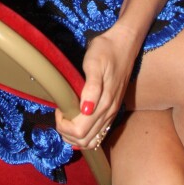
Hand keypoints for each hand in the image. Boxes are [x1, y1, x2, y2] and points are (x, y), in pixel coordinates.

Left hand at [56, 25, 135, 149]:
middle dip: (67, 133)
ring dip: (75, 137)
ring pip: (92, 140)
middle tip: (61, 113)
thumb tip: (86, 110)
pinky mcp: (113, 110)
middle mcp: (109, 112)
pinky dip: (85, 135)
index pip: (80, 131)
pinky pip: (99, 133)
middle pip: (85, 140)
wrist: (124, 44)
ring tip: (67, 119)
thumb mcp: (94, 63)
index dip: (64, 125)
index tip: (59, 108)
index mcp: (104, 103)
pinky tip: (77, 121)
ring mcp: (112, 113)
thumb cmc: (106, 50)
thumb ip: (91, 87)